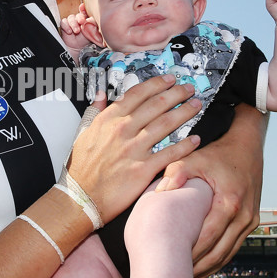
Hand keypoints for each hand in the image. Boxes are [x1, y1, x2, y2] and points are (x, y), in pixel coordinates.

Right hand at [60, 4, 92, 50]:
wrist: (77, 48)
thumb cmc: (85, 40)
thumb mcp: (92, 33)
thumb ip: (94, 25)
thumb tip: (94, 20)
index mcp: (86, 19)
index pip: (84, 11)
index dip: (83, 8)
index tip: (82, 6)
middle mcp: (78, 19)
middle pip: (78, 14)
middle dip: (80, 17)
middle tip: (81, 22)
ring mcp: (71, 21)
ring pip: (71, 18)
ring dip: (73, 24)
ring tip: (76, 31)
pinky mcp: (64, 25)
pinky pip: (63, 22)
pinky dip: (66, 26)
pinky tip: (69, 32)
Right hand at [68, 75, 201, 222]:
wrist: (81, 198)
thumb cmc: (82, 169)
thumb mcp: (83, 133)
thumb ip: (94, 112)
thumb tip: (100, 95)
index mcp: (108, 119)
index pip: (137, 94)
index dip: (156, 84)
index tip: (169, 79)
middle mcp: (122, 130)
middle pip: (157, 105)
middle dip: (177, 93)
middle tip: (189, 89)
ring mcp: (133, 149)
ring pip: (166, 124)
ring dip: (185, 112)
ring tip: (196, 106)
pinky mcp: (143, 169)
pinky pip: (169, 153)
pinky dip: (185, 145)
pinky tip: (196, 139)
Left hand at [156, 103, 265, 277]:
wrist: (247, 146)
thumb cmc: (218, 153)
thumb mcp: (195, 157)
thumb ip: (176, 172)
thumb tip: (161, 192)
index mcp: (230, 202)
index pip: (208, 237)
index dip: (190, 254)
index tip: (171, 265)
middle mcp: (244, 216)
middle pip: (218, 252)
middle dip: (197, 268)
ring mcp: (250, 221)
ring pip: (227, 254)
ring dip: (208, 268)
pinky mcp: (251, 222)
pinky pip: (233, 247)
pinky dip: (218, 259)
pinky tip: (202, 267)